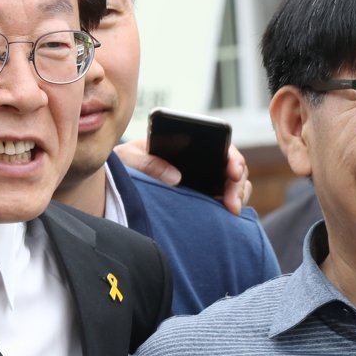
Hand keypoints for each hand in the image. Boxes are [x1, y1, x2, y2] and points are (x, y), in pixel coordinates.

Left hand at [113, 140, 250, 214]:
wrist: (118, 176)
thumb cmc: (125, 161)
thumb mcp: (130, 157)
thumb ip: (148, 162)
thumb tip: (175, 177)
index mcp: (188, 140)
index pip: (220, 143)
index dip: (231, 156)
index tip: (232, 170)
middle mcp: (201, 157)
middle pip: (232, 165)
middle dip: (238, 182)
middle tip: (232, 200)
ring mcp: (205, 176)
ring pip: (233, 183)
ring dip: (238, 195)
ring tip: (232, 209)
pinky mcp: (203, 194)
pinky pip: (224, 198)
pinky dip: (231, 204)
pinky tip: (227, 215)